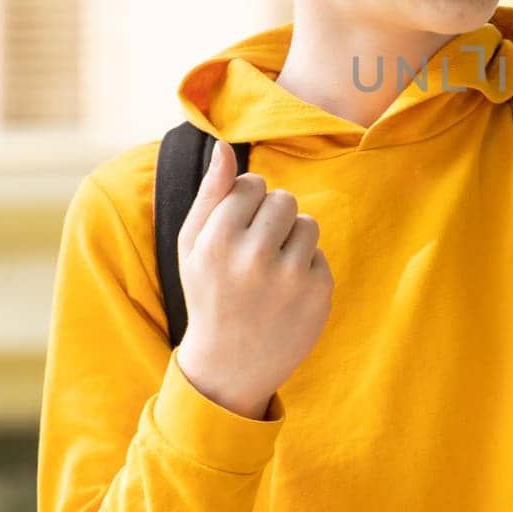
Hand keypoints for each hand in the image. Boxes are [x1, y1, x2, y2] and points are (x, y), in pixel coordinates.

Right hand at [173, 140, 334, 418]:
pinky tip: (285, 294)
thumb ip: (210, 193)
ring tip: (270, 272)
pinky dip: (305, 269)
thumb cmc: (209, 295)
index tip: (237, 231)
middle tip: (255, 252)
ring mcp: (289, 277)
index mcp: (216, 241)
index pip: (252, 185)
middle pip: (284, 199)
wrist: (230, 367)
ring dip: (292, 241)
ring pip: (307, 223)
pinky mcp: (318, 293)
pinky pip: (319, 254)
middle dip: (272, 219)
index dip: (246, 205)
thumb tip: (224, 145)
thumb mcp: (192, 246)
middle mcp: (253, 257)